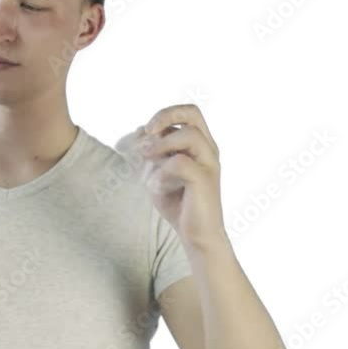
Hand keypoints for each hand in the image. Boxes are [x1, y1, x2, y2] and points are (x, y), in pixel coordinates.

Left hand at [122, 104, 224, 244]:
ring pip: (189, 135)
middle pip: (193, 113)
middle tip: (147, 132)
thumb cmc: (178, 204)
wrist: (196, 236)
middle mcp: (208, 150)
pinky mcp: (205, 180)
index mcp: (200, 145)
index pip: (188, 113)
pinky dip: (162, 172)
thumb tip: (138, 130)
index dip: (165, 114)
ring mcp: (209, 163)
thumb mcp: (157, 173)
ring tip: (147, 161)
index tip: (146, 129)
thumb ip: (151, 153)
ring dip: (161, 145)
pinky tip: (156, 187)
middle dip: (165, 117)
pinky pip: (180, 163)